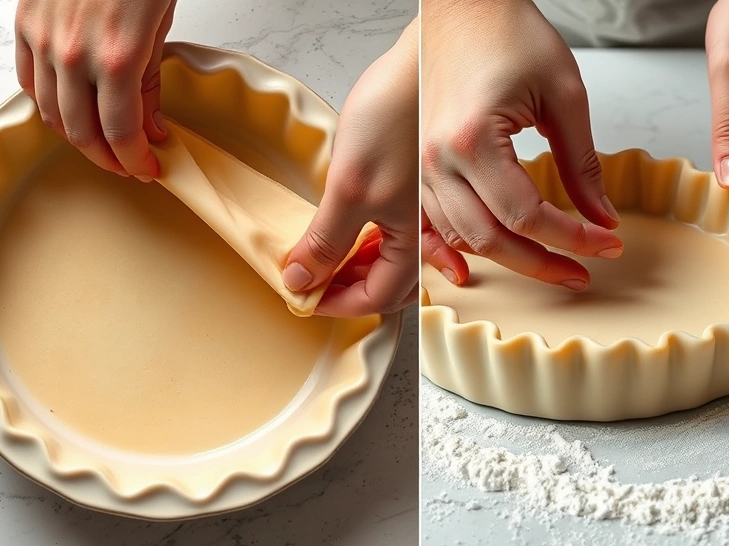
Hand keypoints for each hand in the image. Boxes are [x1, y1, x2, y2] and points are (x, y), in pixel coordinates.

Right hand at [15, 0, 176, 180]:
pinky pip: (29, 82)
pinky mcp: (25, 25)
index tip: (149, 169)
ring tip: (103, 143)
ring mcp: (44, 40)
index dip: (136, 161)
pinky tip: (72, 111)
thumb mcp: (158, 30)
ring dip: (78, 138)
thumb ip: (151, 85)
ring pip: (51, 114)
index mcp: (117, 58)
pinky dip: (49, 105)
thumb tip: (151, 129)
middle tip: (129, 163)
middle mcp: (74, 54)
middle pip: (82, 133)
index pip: (121, 133)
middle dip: (109, 158)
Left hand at [282, 19, 418, 316]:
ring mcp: (424, 210)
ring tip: (328, 262)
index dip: (336, 305)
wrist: (425, 57)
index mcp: (413, 239)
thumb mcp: (351, 186)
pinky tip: (366, 237)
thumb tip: (303, 282)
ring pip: (395, 261)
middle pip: (389, 285)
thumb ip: (327, 240)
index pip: (376, 297)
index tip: (303, 299)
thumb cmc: (399, 111)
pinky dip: (376, 244)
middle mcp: (424, 231)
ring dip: (360, 268)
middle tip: (311, 284)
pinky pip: (402, 233)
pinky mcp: (418, 185)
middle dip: (349, 291)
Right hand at [420, 0, 621, 291]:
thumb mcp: (563, 95)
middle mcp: (437, 158)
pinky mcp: (421, 165)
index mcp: (470, 139)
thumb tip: (600, 218)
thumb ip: (581, 164)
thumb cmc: (509, 33)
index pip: (525, 214)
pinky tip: (483, 264)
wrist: (464, 5)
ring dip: (507, 259)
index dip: (571, 237)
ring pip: (462, 238)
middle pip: (490, 238)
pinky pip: (435, 223)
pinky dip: (461, 248)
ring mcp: (423, 165)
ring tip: (550, 264)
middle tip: (581, 272)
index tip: (604, 243)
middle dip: (541, 263)